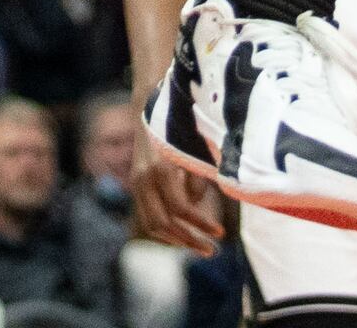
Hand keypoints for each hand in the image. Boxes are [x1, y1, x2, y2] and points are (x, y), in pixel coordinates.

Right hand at [129, 128, 219, 254]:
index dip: (201, 224)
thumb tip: (195, 206)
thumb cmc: (180, 126)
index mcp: (160, 168)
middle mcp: (144, 178)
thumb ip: (197, 177)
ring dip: (177, 240)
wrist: (150, 107)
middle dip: (189, 240)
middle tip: (212, 250)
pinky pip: (147, 217)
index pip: (180, 209)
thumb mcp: (194, 148)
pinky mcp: (136, 186)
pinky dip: (165, 231)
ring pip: (152, 225)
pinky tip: (184, 236)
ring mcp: (136, 183)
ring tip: (200, 247)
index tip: (220, 233)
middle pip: (164, 223)